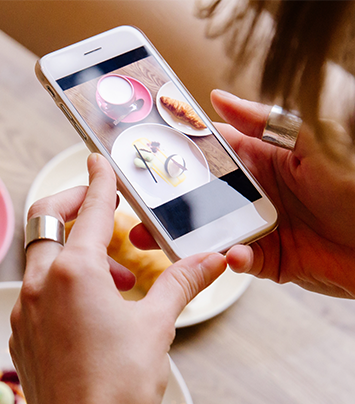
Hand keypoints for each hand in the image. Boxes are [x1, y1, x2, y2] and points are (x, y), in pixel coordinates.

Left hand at [9, 153, 225, 403]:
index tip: (99, 162)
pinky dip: (61, 282)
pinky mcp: (21, 331)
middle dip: (76, 206)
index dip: (98, 181)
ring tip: (116, 276)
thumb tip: (212, 261)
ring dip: (76, 252)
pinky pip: (36, 289)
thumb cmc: (120, 386)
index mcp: (74, 274)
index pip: (89, 210)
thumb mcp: (157, 327)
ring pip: (43, 257)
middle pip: (47, 220)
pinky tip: (90, 306)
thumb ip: (182, 284)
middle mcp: (40, 284)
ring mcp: (24, 309)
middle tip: (104, 212)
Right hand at [131, 91, 354, 297]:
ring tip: (155, 239)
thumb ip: (263, 122)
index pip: (209, 153)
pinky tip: (231, 255)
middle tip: (138, 208)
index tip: (146, 155)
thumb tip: (218, 98)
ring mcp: (257, 228)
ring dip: (182, 238)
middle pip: (199, 198)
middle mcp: (253, 194)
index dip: (177, 154)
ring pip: (208, 233)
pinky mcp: (266, 259)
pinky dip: (231, 260)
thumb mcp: (310, 142)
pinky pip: (237, 261)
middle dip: (166, 204)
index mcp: (260, 161)